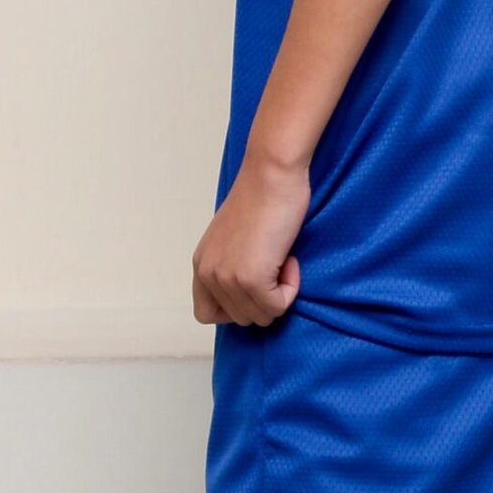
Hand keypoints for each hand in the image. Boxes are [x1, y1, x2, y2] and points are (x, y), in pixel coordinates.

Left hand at [191, 148, 310, 326]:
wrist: (272, 173)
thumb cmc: (262, 196)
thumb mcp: (233, 238)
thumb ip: (231, 265)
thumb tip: (248, 296)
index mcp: (201, 264)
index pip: (207, 313)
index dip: (236, 307)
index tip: (256, 285)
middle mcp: (208, 273)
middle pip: (240, 318)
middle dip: (264, 298)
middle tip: (275, 263)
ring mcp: (228, 277)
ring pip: (261, 316)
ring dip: (279, 293)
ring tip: (282, 258)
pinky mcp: (251, 278)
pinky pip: (278, 306)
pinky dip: (291, 288)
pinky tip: (290, 259)